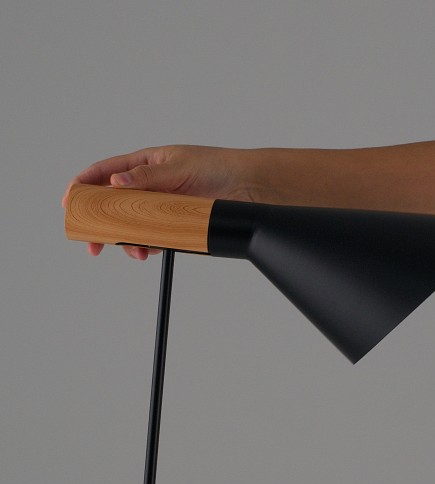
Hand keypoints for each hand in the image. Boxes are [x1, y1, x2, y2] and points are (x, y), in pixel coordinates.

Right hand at [62, 145, 260, 258]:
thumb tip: (117, 183)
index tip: (70, 200)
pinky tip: (146, 250)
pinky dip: (146, 245)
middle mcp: (150, 188)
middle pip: (113, 205)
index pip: (105, 173)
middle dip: (98, 223)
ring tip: (130, 250)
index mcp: (145, 165)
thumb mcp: (179, 167)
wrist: (248, 187)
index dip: (84, 185)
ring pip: (132, 226)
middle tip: (91, 241)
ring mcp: (161, 208)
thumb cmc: (216, 167)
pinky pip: (153, 237)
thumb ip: (147, 178)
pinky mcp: (175, 226)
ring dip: (125, 240)